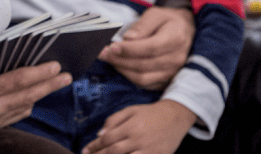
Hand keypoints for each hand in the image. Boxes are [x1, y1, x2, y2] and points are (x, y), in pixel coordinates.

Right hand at [0, 48, 71, 128]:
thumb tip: (19, 48)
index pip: (19, 81)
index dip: (40, 73)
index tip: (56, 66)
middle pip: (28, 96)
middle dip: (50, 85)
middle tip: (66, 77)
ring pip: (26, 106)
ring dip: (41, 93)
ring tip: (55, 82)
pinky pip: (18, 113)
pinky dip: (28, 101)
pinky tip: (36, 92)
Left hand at [81, 100, 195, 153]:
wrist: (175, 117)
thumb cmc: (150, 113)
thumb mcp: (130, 110)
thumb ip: (113, 120)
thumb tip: (99, 134)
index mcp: (130, 127)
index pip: (107, 139)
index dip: (94, 146)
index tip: (85, 151)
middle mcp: (138, 139)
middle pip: (114, 151)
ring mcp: (149, 150)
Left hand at [98, 7, 193, 89]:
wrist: (184, 31)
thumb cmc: (167, 21)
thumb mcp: (156, 14)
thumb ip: (143, 25)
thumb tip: (129, 38)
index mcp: (175, 39)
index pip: (150, 48)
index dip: (129, 50)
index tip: (111, 47)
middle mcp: (176, 59)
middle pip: (144, 65)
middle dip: (119, 60)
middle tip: (102, 53)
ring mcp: (172, 73)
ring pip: (143, 78)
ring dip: (122, 70)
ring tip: (108, 59)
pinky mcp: (167, 81)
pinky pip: (145, 84)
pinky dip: (130, 77)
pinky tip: (120, 66)